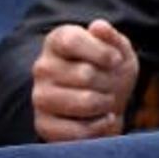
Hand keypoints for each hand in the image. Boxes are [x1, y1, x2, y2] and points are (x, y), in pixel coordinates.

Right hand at [30, 20, 139, 142]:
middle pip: (85, 74)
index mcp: (57, 42)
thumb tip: (98, 26)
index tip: (116, 60)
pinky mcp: (43, 124)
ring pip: (84, 102)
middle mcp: (42, 68)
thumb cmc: (111, 70)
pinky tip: (103, 119)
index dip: (101, 52)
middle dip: (110, 81)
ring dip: (105, 103)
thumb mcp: (119, 49)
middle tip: (111, 84)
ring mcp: (40, 97)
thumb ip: (110, 37)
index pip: (71, 41)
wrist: (107, 100)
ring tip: (106, 101)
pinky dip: (99, 127)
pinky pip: (77, 131)